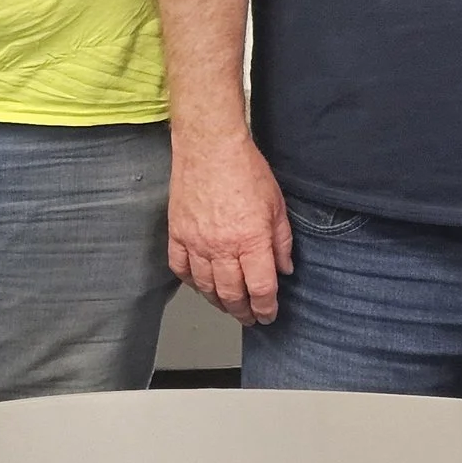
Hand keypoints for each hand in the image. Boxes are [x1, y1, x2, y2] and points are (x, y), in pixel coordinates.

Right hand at [168, 133, 292, 325]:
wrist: (209, 145)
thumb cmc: (245, 169)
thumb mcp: (276, 205)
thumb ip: (282, 241)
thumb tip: (284, 268)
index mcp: (251, 240)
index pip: (260, 289)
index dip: (266, 308)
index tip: (268, 314)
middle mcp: (222, 246)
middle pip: (232, 294)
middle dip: (243, 311)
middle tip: (249, 317)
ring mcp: (196, 241)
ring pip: (205, 286)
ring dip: (218, 301)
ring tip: (226, 305)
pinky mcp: (177, 231)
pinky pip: (180, 267)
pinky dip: (190, 281)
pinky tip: (199, 283)